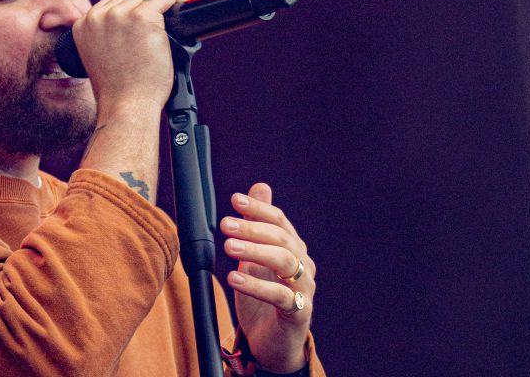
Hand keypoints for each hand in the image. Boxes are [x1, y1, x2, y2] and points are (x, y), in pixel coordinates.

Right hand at [71, 0, 186, 113]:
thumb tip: (131, 23)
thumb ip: (107, 35)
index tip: (141, 25)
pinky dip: (176, 0)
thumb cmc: (119, 90)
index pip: (112, 4)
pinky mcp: (143, 17)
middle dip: (145, 11)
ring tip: (164, 31)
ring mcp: (120, 15)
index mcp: (83, 25)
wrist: (126, 106)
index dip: (130, 13)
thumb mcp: (100, 57)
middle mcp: (98, 16)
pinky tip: (180, 9)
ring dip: (159, 9)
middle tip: (155, 33)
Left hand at [219, 183, 315, 372]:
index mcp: (293, 249)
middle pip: (282, 239)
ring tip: (229, 247)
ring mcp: (304, 290)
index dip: (259, 209)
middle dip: (253, 228)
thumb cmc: (263, 298)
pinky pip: (280, 297)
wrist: (273, 343)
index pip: (280, 221)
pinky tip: (234, 278)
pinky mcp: (298, 314)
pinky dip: (256, 286)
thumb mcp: (255, 257)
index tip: (234, 199)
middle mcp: (303, 266)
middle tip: (225, 224)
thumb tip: (260, 187)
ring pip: (285, 263)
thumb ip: (258, 224)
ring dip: (255, 251)